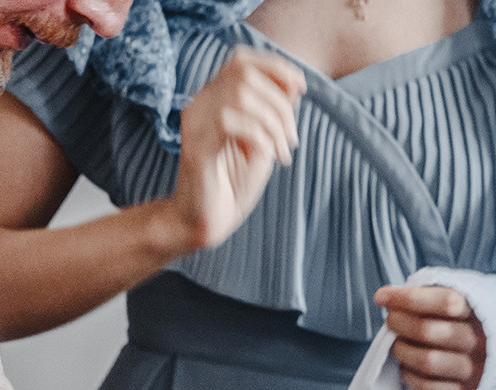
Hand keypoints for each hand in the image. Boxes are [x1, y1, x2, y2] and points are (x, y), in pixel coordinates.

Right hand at [167, 50, 303, 252]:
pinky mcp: (195, 147)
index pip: (241, 60)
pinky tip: (265, 156)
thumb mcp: (264, 142)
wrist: (206, 223)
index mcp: (213, 99)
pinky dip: (258, 136)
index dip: (275, 67)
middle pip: (244, 74)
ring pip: (239, 95)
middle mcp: (199, 105)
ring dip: (272, 123)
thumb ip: (275, 112)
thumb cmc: (233, 185)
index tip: (301, 88)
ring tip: (281, 152)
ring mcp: (194, 124)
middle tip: (291, 140)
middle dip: (280, 104)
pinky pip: (228, 122)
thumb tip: (294, 83)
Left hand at [375, 285, 485, 389]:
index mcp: (481, 313)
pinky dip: (409, 376)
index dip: (409, 298)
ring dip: (403, 351)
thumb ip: (430, 296)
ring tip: (398, 345)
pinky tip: (406, 367)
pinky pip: (428, 387)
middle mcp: (482, 342)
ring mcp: (475, 372)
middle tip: (391, 322)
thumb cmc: (465, 325)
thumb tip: (387, 298)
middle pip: (429, 331)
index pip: (444, 301)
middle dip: (400, 323)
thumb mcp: (459, 304)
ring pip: (426, 361)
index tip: (383, 296)